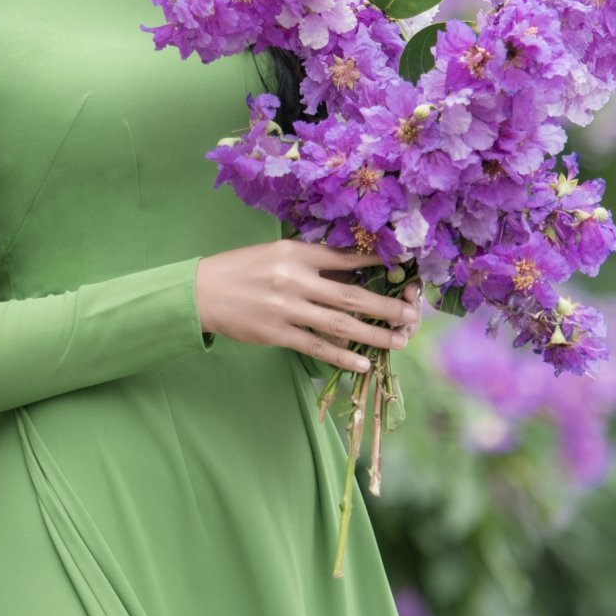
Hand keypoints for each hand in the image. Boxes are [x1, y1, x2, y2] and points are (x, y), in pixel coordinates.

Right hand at [195, 239, 421, 371]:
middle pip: (352, 294)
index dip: (379, 262)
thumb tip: (353, 271)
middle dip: (387, 305)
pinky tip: (364, 363)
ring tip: (399, 340)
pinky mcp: (277, 333)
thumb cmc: (241, 269)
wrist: (201, 292)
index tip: (405, 267)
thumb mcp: (276, 254)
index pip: (346, 257)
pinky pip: (317, 347)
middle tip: (413, 313)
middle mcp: (294, 279)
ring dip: (374, 334)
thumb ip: (311, 262)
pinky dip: (343, 356)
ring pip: (340, 323)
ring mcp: (286, 308)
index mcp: (295, 253)